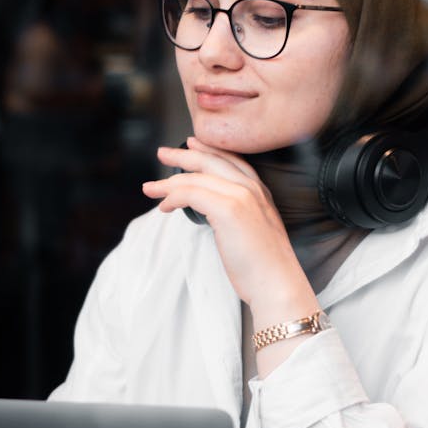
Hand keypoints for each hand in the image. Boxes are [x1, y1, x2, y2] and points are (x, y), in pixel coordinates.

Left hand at [143, 138, 319, 366]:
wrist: (276, 283)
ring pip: (196, 177)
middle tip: (162, 153)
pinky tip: (164, 208)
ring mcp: (241, 196)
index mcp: (261, 192)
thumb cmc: (263, 266)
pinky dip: (172, 198)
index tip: (190, 145)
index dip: (208, 150)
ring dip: (168, 182)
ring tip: (150, 188)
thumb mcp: (252, 232)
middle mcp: (252, 188)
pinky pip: (190, 193)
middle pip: (211, 161)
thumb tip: (211, 213)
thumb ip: (238, 216)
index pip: (231, 160)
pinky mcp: (228, 209)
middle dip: (183, 154)